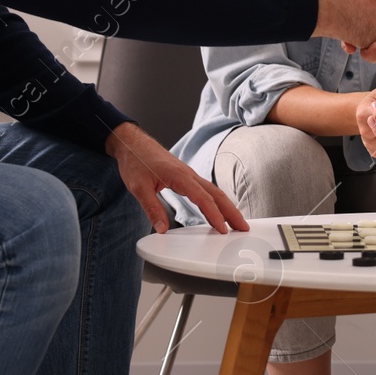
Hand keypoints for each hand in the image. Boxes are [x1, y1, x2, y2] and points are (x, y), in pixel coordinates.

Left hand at [105, 121, 246, 233]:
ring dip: (227, 207)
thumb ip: (152, 209)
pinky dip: (216, 202)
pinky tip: (218, 210)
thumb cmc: (136, 161)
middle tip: (243, 227)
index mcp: (181, 176)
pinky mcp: (186, 177)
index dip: (215, 216)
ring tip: (236, 222)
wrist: (132, 144)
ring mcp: (190, 175)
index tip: (223, 230)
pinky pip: (207, 190)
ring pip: (214, 192)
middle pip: (217, 195)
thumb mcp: (139, 188)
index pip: (204, 199)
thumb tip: (162, 229)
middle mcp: (189, 175)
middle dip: (232, 212)